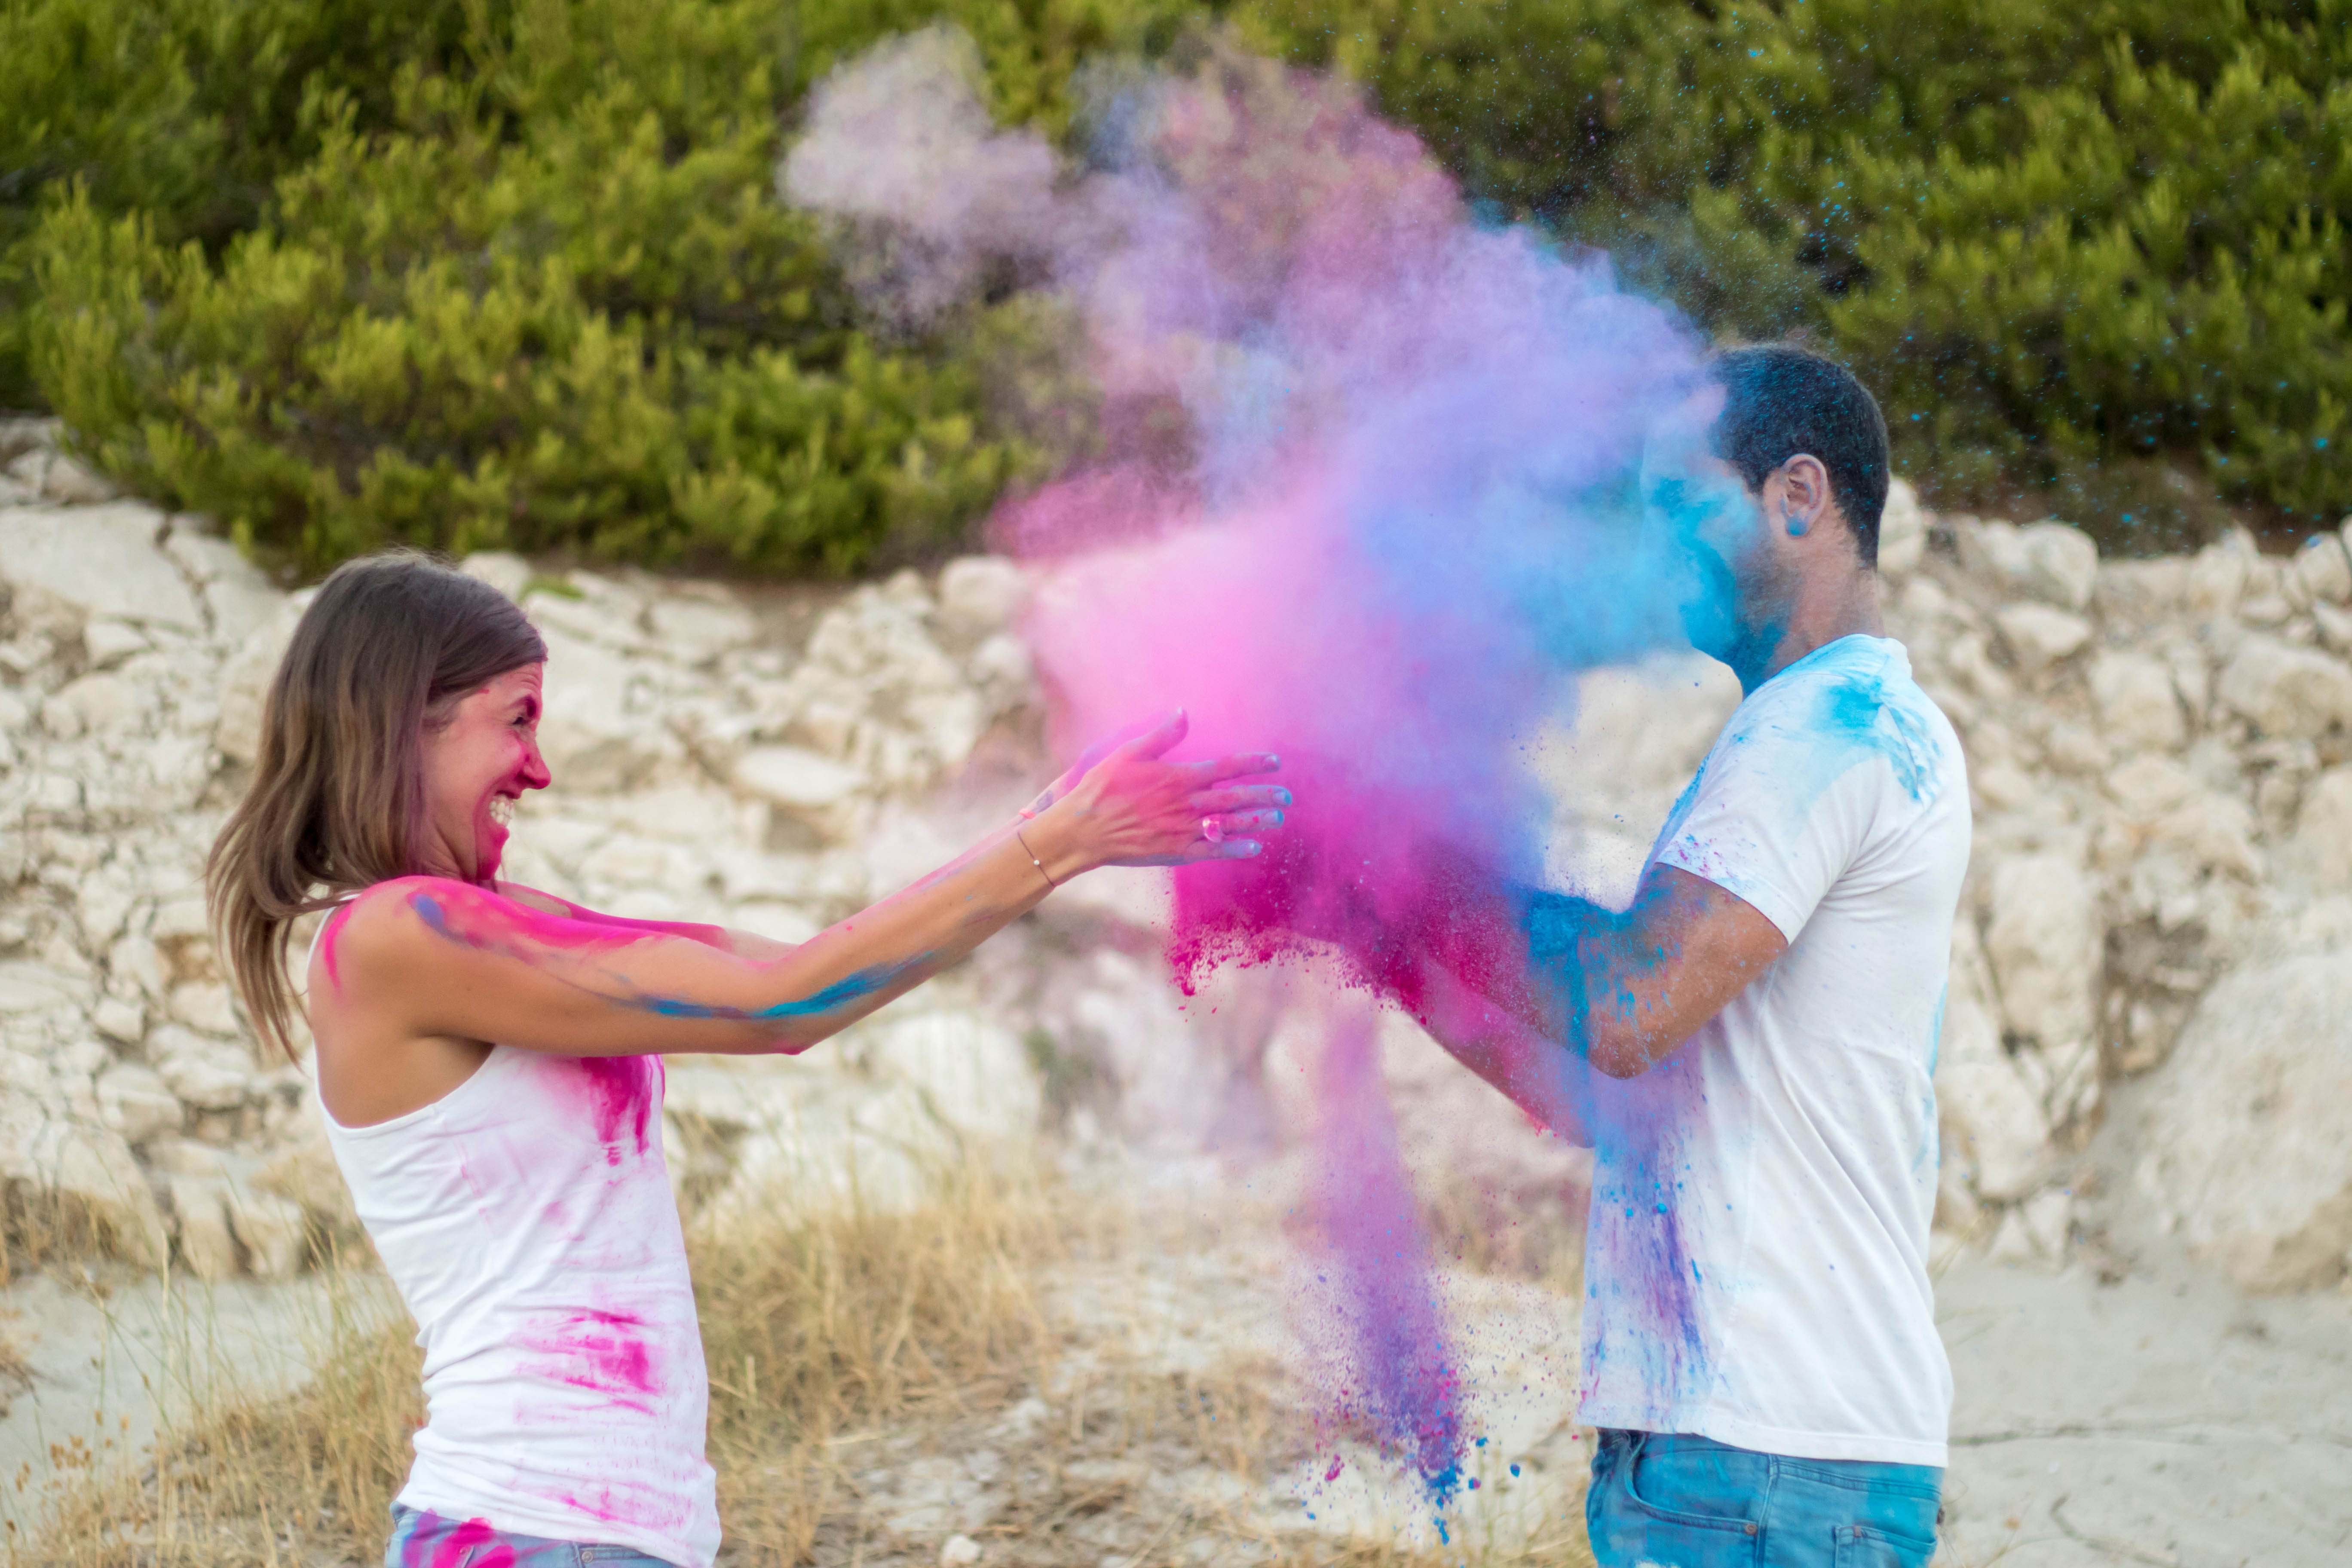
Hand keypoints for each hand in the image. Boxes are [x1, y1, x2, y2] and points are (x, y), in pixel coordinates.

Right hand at [1032, 710, 1287, 872]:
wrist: (1083, 830)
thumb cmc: (1102, 789)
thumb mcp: (1128, 753)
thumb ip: (1161, 736)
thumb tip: (1184, 713)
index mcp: (1179, 777)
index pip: (1227, 767)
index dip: (1254, 764)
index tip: (1275, 762)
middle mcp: (1187, 804)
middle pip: (1236, 797)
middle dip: (1265, 795)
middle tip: (1287, 796)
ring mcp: (1183, 830)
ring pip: (1229, 824)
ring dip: (1256, 820)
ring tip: (1277, 818)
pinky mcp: (1175, 852)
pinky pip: (1212, 851)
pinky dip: (1234, 848)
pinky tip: (1253, 848)